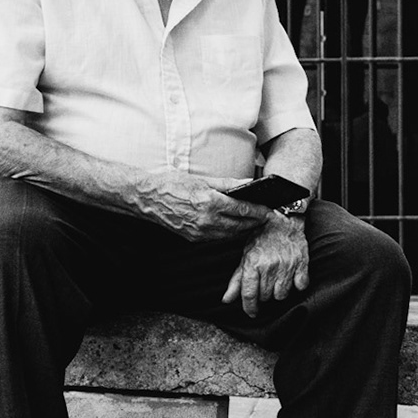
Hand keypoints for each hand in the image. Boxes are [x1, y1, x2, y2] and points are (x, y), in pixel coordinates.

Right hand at [134, 169, 269, 240]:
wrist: (148, 199)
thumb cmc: (171, 184)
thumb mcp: (201, 179)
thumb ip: (226, 183)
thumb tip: (247, 184)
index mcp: (209, 202)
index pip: (242, 209)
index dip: (258, 211)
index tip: (269, 211)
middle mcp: (206, 220)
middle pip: (239, 226)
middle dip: (255, 222)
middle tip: (266, 218)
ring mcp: (199, 232)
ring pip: (230, 234)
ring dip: (243, 230)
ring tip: (254, 223)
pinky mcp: (193, 238)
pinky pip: (217, 237)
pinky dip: (229, 233)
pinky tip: (234, 227)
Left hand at [222, 213, 309, 316]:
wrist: (283, 221)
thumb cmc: (261, 239)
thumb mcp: (245, 256)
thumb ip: (236, 280)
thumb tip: (226, 300)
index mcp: (253, 263)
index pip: (250, 294)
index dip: (249, 307)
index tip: (251, 312)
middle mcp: (269, 266)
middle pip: (265, 296)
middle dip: (264, 294)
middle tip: (265, 282)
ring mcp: (286, 265)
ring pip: (281, 295)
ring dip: (279, 291)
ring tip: (277, 278)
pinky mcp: (302, 264)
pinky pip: (300, 286)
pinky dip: (296, 284)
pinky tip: (291, 276)